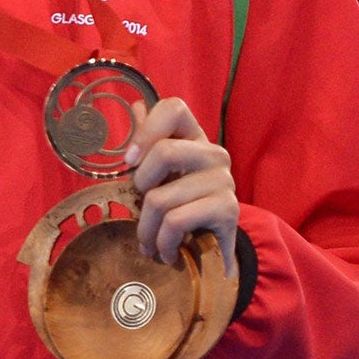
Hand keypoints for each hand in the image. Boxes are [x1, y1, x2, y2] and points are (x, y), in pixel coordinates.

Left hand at [125, 97, 238, 270]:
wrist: (213, 250)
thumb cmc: (178, 205)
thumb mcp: (159, 175)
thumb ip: (148, 140)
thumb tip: (136, 106)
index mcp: (193, 137)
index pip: (173, 108)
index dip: (146, 130)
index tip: (129, 160)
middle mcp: (214, 154)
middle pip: (164, 152)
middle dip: (140, 185)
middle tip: (141, 204)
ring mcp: (224, 181)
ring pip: (160, 198)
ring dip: (145, 229)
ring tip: (148, 242)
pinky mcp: (228, 209)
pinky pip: (175, 221)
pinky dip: (162, 242)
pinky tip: (165, 252)